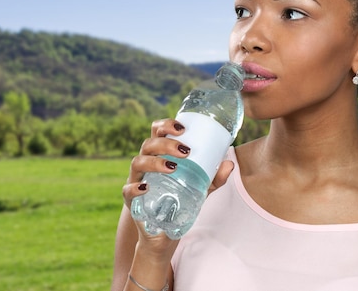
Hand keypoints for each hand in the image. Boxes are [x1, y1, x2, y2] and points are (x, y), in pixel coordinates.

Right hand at [122, 119, 234, 239]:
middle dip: (165, 143)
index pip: (157, 131)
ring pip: (137, 162)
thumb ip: (214, 178)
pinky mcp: (132, 201)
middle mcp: (146, 163)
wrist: (165, 233)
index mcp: (160, 154)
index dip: (166, 125)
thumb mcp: (201, 188)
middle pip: (148, 144)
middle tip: (185, 150)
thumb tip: (230, 164)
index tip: (182, 127)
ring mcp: (136, 180)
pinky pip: (127, 190)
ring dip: (155, 161)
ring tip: (172, 167)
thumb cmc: (180, 201)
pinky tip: (147, 188)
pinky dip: (135, 187)